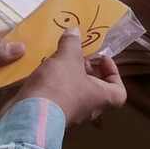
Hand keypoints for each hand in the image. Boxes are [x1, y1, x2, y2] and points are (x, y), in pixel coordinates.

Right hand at [11, 29, 126, 125]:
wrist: (30, 117)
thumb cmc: (59, 86)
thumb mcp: (67, 58)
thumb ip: (72, 43)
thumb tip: (74, 31)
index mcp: (101, 98)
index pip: (119, 92)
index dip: (113, 74)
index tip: (101, 59)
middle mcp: (89, 110)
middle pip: (95, 90)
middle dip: (87, 71)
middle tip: (76, 56)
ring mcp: (70, 115)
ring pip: (75, 94)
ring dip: (68, 77)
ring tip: (57, 60)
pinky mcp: (51, 117)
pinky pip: (58, 99)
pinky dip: (53, 86)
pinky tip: (43, 72)